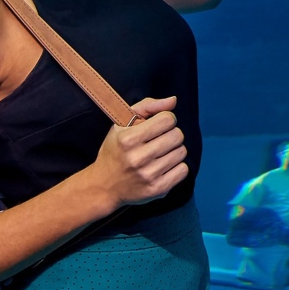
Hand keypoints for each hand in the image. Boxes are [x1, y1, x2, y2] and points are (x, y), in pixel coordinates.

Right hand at [90, 96, 188, 211]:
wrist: (104, 186)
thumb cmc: (115, 150)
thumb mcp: (122, 123)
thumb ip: (147, 106)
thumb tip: (173, 100)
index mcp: (128, 139)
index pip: (167, 119)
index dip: (165, 119)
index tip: (158, 125)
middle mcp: (138, 158)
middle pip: (177, 135)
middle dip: (171, 134)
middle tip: (160, 140)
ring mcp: (149, 175)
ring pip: (182, 152)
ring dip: (174, 150)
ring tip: (160, 154)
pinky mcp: (158, 189)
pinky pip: (183, 170)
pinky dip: (177, 166)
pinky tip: (164, 166)